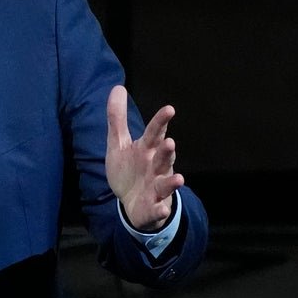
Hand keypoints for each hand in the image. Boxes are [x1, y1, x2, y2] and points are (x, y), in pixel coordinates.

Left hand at [105, 85, 184, 231]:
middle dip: (167, 151)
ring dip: (172, 182)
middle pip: (164, 158)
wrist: (130, 203)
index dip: (161, 122)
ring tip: (179, 179)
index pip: (155, 133)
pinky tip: (162, 208)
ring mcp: (156, 188)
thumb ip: (117, 118)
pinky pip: (157, 209)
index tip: (169, 109)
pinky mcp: (152, 207)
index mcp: (147, 150)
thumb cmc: (129, 170)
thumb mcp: (118, 144)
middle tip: (170, 143)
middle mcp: (156, 167)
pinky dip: (160, 210)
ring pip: (166, 183)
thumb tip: (117, 87)